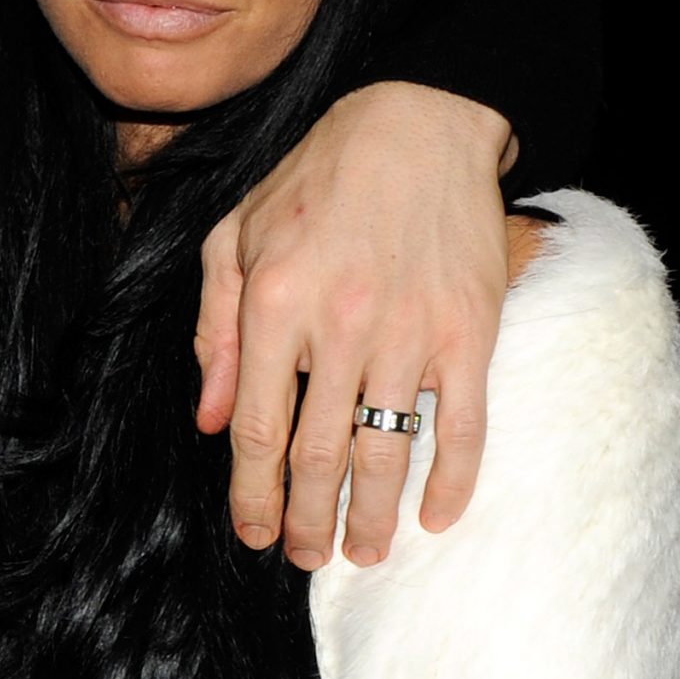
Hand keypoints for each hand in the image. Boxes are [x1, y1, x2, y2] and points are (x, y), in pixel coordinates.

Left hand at [194, 84, 513, 569]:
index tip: (255, 532)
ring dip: (372, 516)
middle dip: (308, 520)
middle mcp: (339, 326)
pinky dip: (451, 480)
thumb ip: (214, 330)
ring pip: (385, 451)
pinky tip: (436, 517)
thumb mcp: (236, 237)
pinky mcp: (468, 331)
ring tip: (363, 552)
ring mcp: (409, 332)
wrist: (419, 121)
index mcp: (273, 304)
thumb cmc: (317, 179)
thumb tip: (210, 421)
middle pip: (318, 455)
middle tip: (307, 557)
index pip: (258, 429)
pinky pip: (463, 425)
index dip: (253, 494)